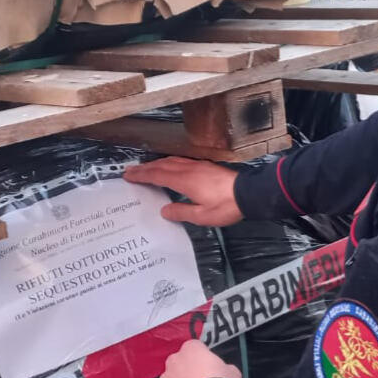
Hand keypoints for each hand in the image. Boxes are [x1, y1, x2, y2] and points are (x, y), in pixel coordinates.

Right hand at [123, 158, 243, 225]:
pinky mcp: (205, 167)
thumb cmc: (226, 206)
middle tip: (130, 171)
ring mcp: (197, 166)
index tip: (128, 175)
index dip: (142, 175)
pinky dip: (168, 163)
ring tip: (145, 168)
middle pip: (161, 166)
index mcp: (185, 181)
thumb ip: (181, 212)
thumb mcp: (202, 216)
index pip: (157, 176)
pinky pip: (180, 161)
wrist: (248, 193)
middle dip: (144, 168)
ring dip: (156, 164)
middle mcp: (189, 170)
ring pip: (171, 161)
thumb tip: (165, 210)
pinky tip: (169, 166)